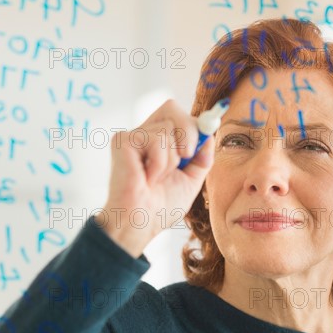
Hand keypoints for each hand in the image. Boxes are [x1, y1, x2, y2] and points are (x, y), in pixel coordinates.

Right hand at [95, 99, 214, 257]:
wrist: (141, 224)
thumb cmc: (160, 207)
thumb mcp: (191, 179)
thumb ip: (202, 156)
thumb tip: (210, 133)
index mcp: (160, 141)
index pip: (180, 115)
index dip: (196, 123)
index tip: (209, 130)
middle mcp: (145, 134)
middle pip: (172, 108)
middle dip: (189, 132)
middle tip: (185, 156)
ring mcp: (133, 137)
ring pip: (167, 127)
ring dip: (171, 159)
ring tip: (157, 178)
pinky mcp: (123, 141)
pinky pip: (155, 139)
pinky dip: (159, 163)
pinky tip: (147, 178)